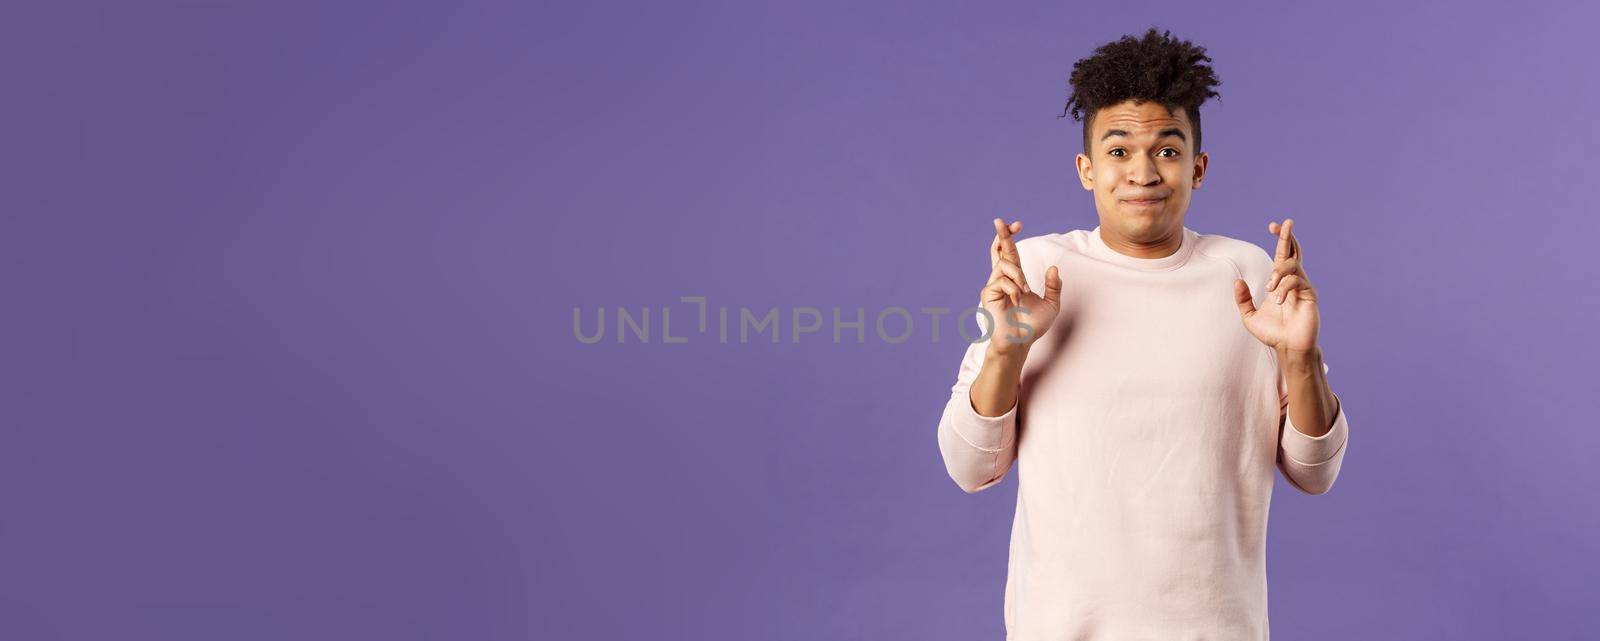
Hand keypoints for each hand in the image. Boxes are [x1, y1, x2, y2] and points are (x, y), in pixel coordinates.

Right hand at [980, 217, 1062, 355]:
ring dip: (1018, 276)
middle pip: (999, 251)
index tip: (1017, 225)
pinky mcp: (988, 294)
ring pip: (1005, 266)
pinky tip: (1016, 302)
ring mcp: (993, 286)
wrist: (1021, 342)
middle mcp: (1002, 279)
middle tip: (999, 220)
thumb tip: (1054, 268)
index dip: (1011, 237)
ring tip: (1024, 293)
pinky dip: (1013, 290)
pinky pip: (1002, 281)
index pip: (1010, 253)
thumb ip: (1053, 286)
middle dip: (1001, 234)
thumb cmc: (1033, 326)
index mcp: (1015, 279)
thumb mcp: (1051, 304)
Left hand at [1232, 218, 1319, 354]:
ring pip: (1292, 265)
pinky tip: (1279, 301)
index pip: (1283, 255)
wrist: (1288, 348)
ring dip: (1278, 274)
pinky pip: (1297, 281)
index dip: (1280, 239)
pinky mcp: (1310, 295)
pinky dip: (1285, 288)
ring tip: (1269, 290)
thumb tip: (1237, 281)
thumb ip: (1243, 299)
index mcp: (1281, 282)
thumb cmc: (1273, 333)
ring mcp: (1304, 287)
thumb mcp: (1250, 316)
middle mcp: (1294, 280)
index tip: (1273, 226)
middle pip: (1294, 251)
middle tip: (1286, 223)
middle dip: (1288, 236)